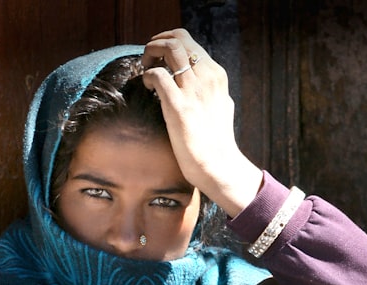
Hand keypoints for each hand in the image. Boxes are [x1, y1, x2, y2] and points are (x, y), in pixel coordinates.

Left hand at [141, 29, 262, 217]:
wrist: (218, 165)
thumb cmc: (216, 141)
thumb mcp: (221, 105)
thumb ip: (210, 88)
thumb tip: (198, 79)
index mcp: (216, 75)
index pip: (190, 42)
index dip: (169, 43)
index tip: (159, 57)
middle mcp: (207, 77)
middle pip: (178, 37)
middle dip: (157, 42)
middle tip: (148, 59)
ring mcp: (193, 90)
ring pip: (169, 47)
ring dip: (151, 52)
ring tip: (145, 67)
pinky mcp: (179, 106)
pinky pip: (157, 74)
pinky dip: (147, 76)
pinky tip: (147, 87)